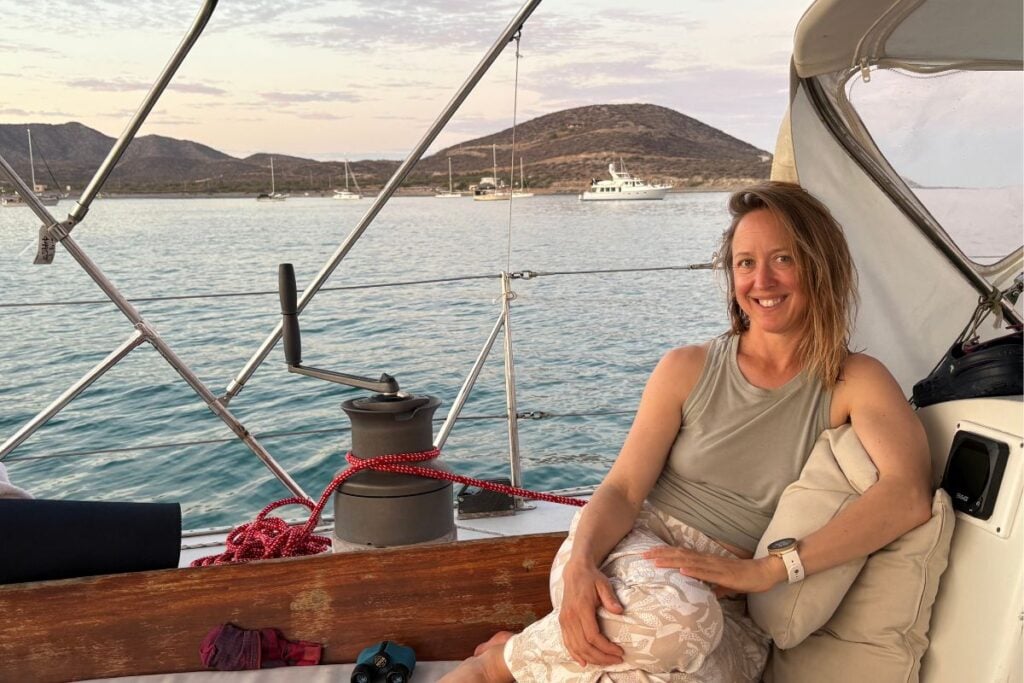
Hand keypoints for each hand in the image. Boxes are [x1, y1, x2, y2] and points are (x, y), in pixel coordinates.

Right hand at [557, 559, 624, 666]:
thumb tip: (619, 611)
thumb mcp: (604, 584)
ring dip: (591, 659)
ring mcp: (565, 620)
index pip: (592, 635)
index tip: (619, 651)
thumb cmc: (592, 578)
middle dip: (601, 657)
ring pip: (576, 647)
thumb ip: (610, 598)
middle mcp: (570, 617)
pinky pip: (567, 643)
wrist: (575, 571)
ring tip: (606, 662)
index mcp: (581, 608)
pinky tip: (584, 662)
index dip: (606, 647)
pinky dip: (575, 655)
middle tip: (617, 660)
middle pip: (584, 645)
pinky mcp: (562, 622)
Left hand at [642, 547, 784, 596]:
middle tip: (642, 556)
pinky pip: (706, 572)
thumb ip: (711, 586)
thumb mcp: (722, 584)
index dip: (664, 553)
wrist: (762, 573)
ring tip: (655, 562)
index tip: (648, 554)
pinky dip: (693, 570)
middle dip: (660, 555)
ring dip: (671, 561)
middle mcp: (707, 560)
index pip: (680, 555)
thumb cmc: (743, 577)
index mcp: (705, 561)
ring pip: (689, 561)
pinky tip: (682, 570)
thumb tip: (702, 594)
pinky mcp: (724, 574)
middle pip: (679, 555)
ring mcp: (714, 566)